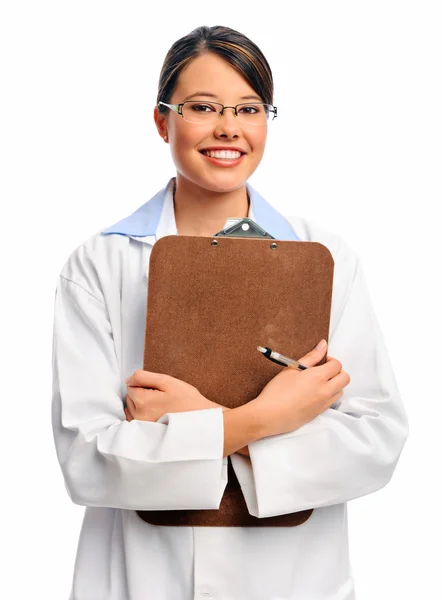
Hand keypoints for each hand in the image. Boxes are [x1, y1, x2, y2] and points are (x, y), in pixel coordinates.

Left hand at [124, 370, 249, 455]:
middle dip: (141, 393)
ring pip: (131, 409)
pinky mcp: (146, 435)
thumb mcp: (168, 382)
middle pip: (130, 398)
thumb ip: (144, 377)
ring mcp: (141, 428)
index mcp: (143, 401)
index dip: (143, 382)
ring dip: (140, 404)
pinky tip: (157, 415)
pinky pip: (134, 421)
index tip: (157, 387)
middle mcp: (139, 417)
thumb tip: (128, 379)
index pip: (130, 385)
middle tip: (161, 396)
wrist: (202, 424)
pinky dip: (141, 415)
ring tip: (160, 406)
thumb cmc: (188, 401)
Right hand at [250, 340, 350, 437]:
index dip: (331, 360)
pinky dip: (329, 395)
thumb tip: (323, 345)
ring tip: (318, 382)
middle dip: (338, 371)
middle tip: (324, 370)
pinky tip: (313, 393)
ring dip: (335, 384)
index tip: (322, 361)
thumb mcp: (291, 369)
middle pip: (345, 378)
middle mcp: (325, 391)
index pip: (337, 365)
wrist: (269, 416)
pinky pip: (332, 402)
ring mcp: (323, 404)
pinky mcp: (319, 413)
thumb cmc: (276, 392)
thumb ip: (311, 357)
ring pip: (341, 391)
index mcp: (318, 377)